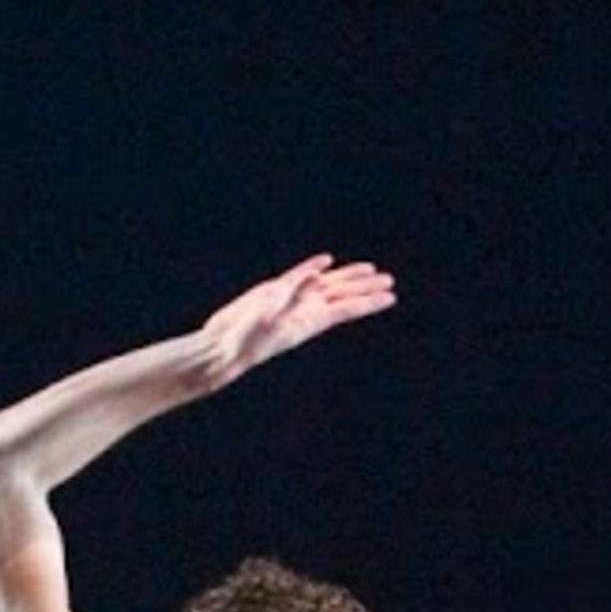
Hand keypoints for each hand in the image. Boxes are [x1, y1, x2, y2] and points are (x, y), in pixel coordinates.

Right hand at [198, 255, 394, 374]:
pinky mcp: (271, 293)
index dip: (369, 301)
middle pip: (342, 294)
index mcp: (308, 321)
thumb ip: (294, 297)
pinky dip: (312, 267)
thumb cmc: (244, 343)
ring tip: (369, 270)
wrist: (220, 349)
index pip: (346, 308)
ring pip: (325, 285)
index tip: (390, 297)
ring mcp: (289, 301)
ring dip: (347, 277)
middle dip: (365, 286)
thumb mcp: (271, 320)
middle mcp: (303, 310)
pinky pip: (297, 277)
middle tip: (388, 280)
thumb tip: (318, 275)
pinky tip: (325, 262)